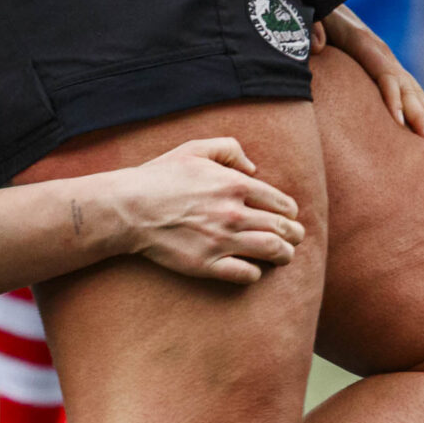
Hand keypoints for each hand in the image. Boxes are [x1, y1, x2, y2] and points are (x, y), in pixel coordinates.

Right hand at [108, 137, 305, 283]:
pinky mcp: (208, 265)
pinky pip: (246, 274)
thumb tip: (253, 168)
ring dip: (284, 255)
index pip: (282, 203)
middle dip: (294, 235)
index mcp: (235, 185)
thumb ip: (229, 149)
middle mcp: (234, 214)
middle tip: (294, 239)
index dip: (290, 212)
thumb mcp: (195, 148)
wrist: (129, 208)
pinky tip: (252, 269)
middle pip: (283, 229)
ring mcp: (222, 241)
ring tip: (284, 256)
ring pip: (271, 252)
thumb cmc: (161, 176)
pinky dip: (255, 273)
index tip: (288, 217)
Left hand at [313, 6, 423, 145]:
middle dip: (421, 116)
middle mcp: (383, 53)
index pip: (384, 74)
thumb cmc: (319, 12)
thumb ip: (314, 27)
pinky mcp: (385, 66)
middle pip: (406, 87)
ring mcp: (387, 60)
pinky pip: (410, 90)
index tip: (400, 124)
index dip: (393, 98)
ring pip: (414, 91)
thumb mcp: (314, 15)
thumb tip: (317, 46)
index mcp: (364, 43)